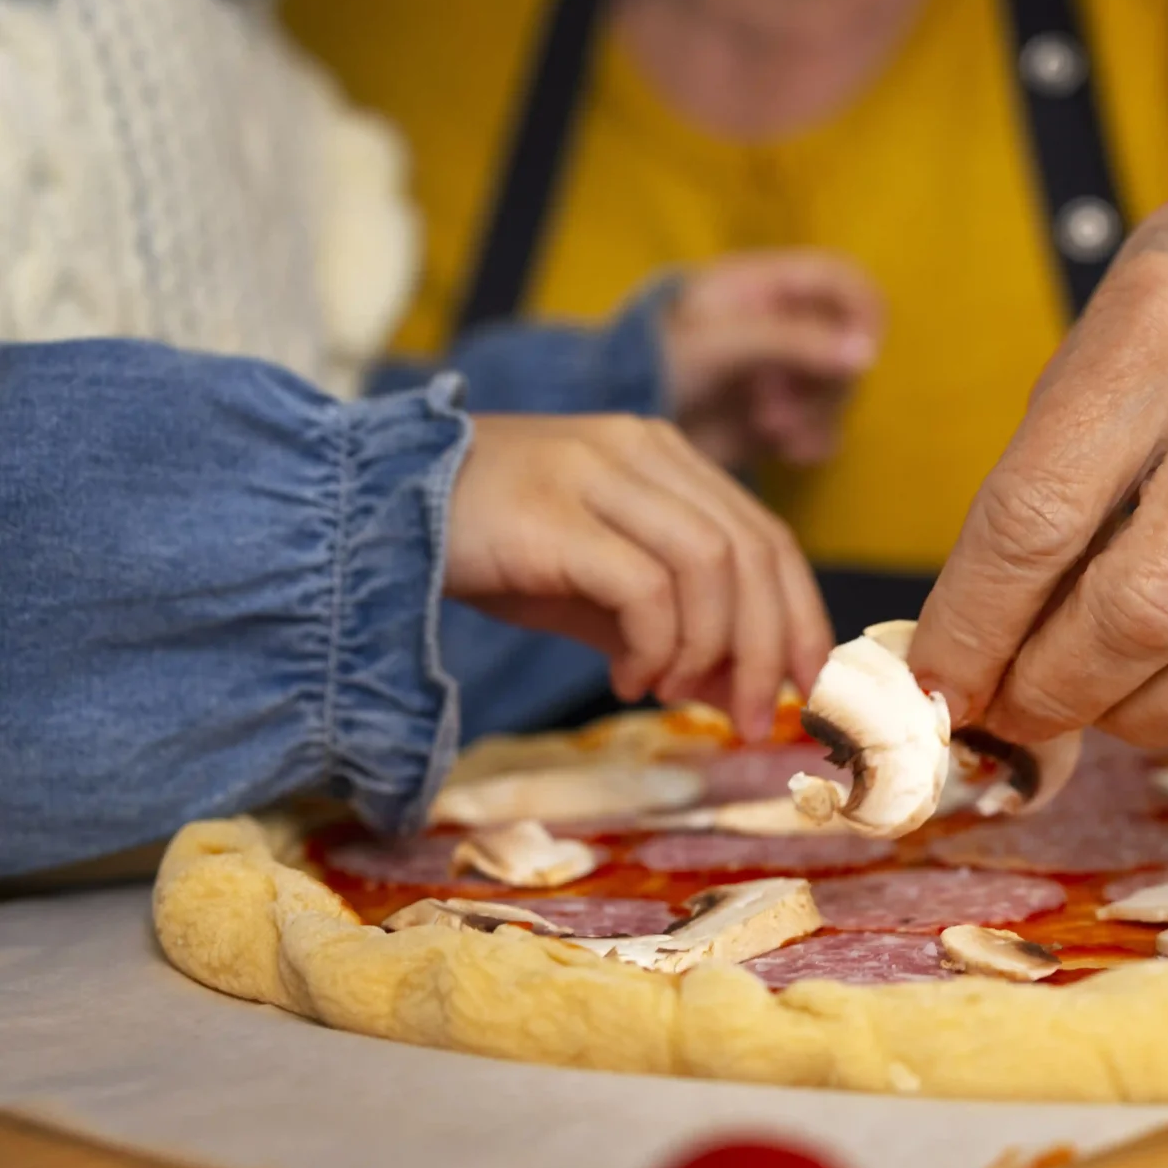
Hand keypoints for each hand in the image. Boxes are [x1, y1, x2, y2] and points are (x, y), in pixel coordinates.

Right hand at [447, 414, 832, 730]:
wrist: (361, 510)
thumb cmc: (484, 547)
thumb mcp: (590, 588)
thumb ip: (666, 627)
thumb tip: (733, 689)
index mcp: (663, 456)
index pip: (765, 536)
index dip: (798, 615)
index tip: (806, 685)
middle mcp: (642, 450)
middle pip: (754, 551)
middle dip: (771, 645)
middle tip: (753, 716)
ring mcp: (599, 472)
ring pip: (713, 567)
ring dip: (712, 651)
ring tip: (677, 696)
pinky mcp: (556, 512)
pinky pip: (646, 588)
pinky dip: (656, 646)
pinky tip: (626, 680)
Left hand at [661, 250, 879, 469]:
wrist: (614, 417)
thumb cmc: (656, 357)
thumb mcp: (722, 341)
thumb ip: (795, 342)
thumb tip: (868, 353)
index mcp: (768, 285)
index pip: (844, 282)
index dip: (863, 312)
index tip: (859, 352)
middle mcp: (784, 325)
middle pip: (847, 343)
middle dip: (825, 379)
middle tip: (781, 404)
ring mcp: (782, 373)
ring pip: (837, 390)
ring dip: (816, 414)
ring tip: (771, 429)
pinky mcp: (778, 417)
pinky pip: (821, 429)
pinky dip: (812, 441)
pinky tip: (788, 451)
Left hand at [908, 172, 1167, 748]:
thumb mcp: (1100, 346)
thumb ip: (1042, 485)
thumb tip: (975, 658)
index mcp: (1159, 334)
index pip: (1039, 514)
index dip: (974, 626)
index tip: (940, 686)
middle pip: (1144, 609)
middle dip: (1056, 693)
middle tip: (1021, 711)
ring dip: (1152, 721)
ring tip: (1111, 707)